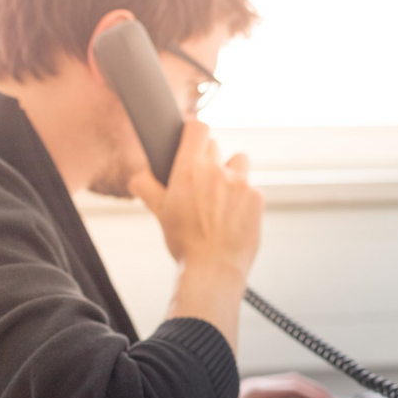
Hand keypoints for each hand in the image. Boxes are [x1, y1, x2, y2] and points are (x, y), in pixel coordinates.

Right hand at [129, 121, 262, 278]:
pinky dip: (244, 198)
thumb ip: (146, 187)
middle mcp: (218, 171)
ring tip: (222, 196)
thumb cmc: (184, 242)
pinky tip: (234, 217)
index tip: (191, 141)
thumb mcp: (159, 212)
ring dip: (231, 172)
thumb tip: (139, 177)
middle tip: (201, 183)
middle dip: (208, 159)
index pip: (198, 127)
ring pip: (239, 161)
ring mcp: (242, 184)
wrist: (214, 269)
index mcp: (190, 169)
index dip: (193, 132)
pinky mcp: (258, 199)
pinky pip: (252, 188)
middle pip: (215, 146)